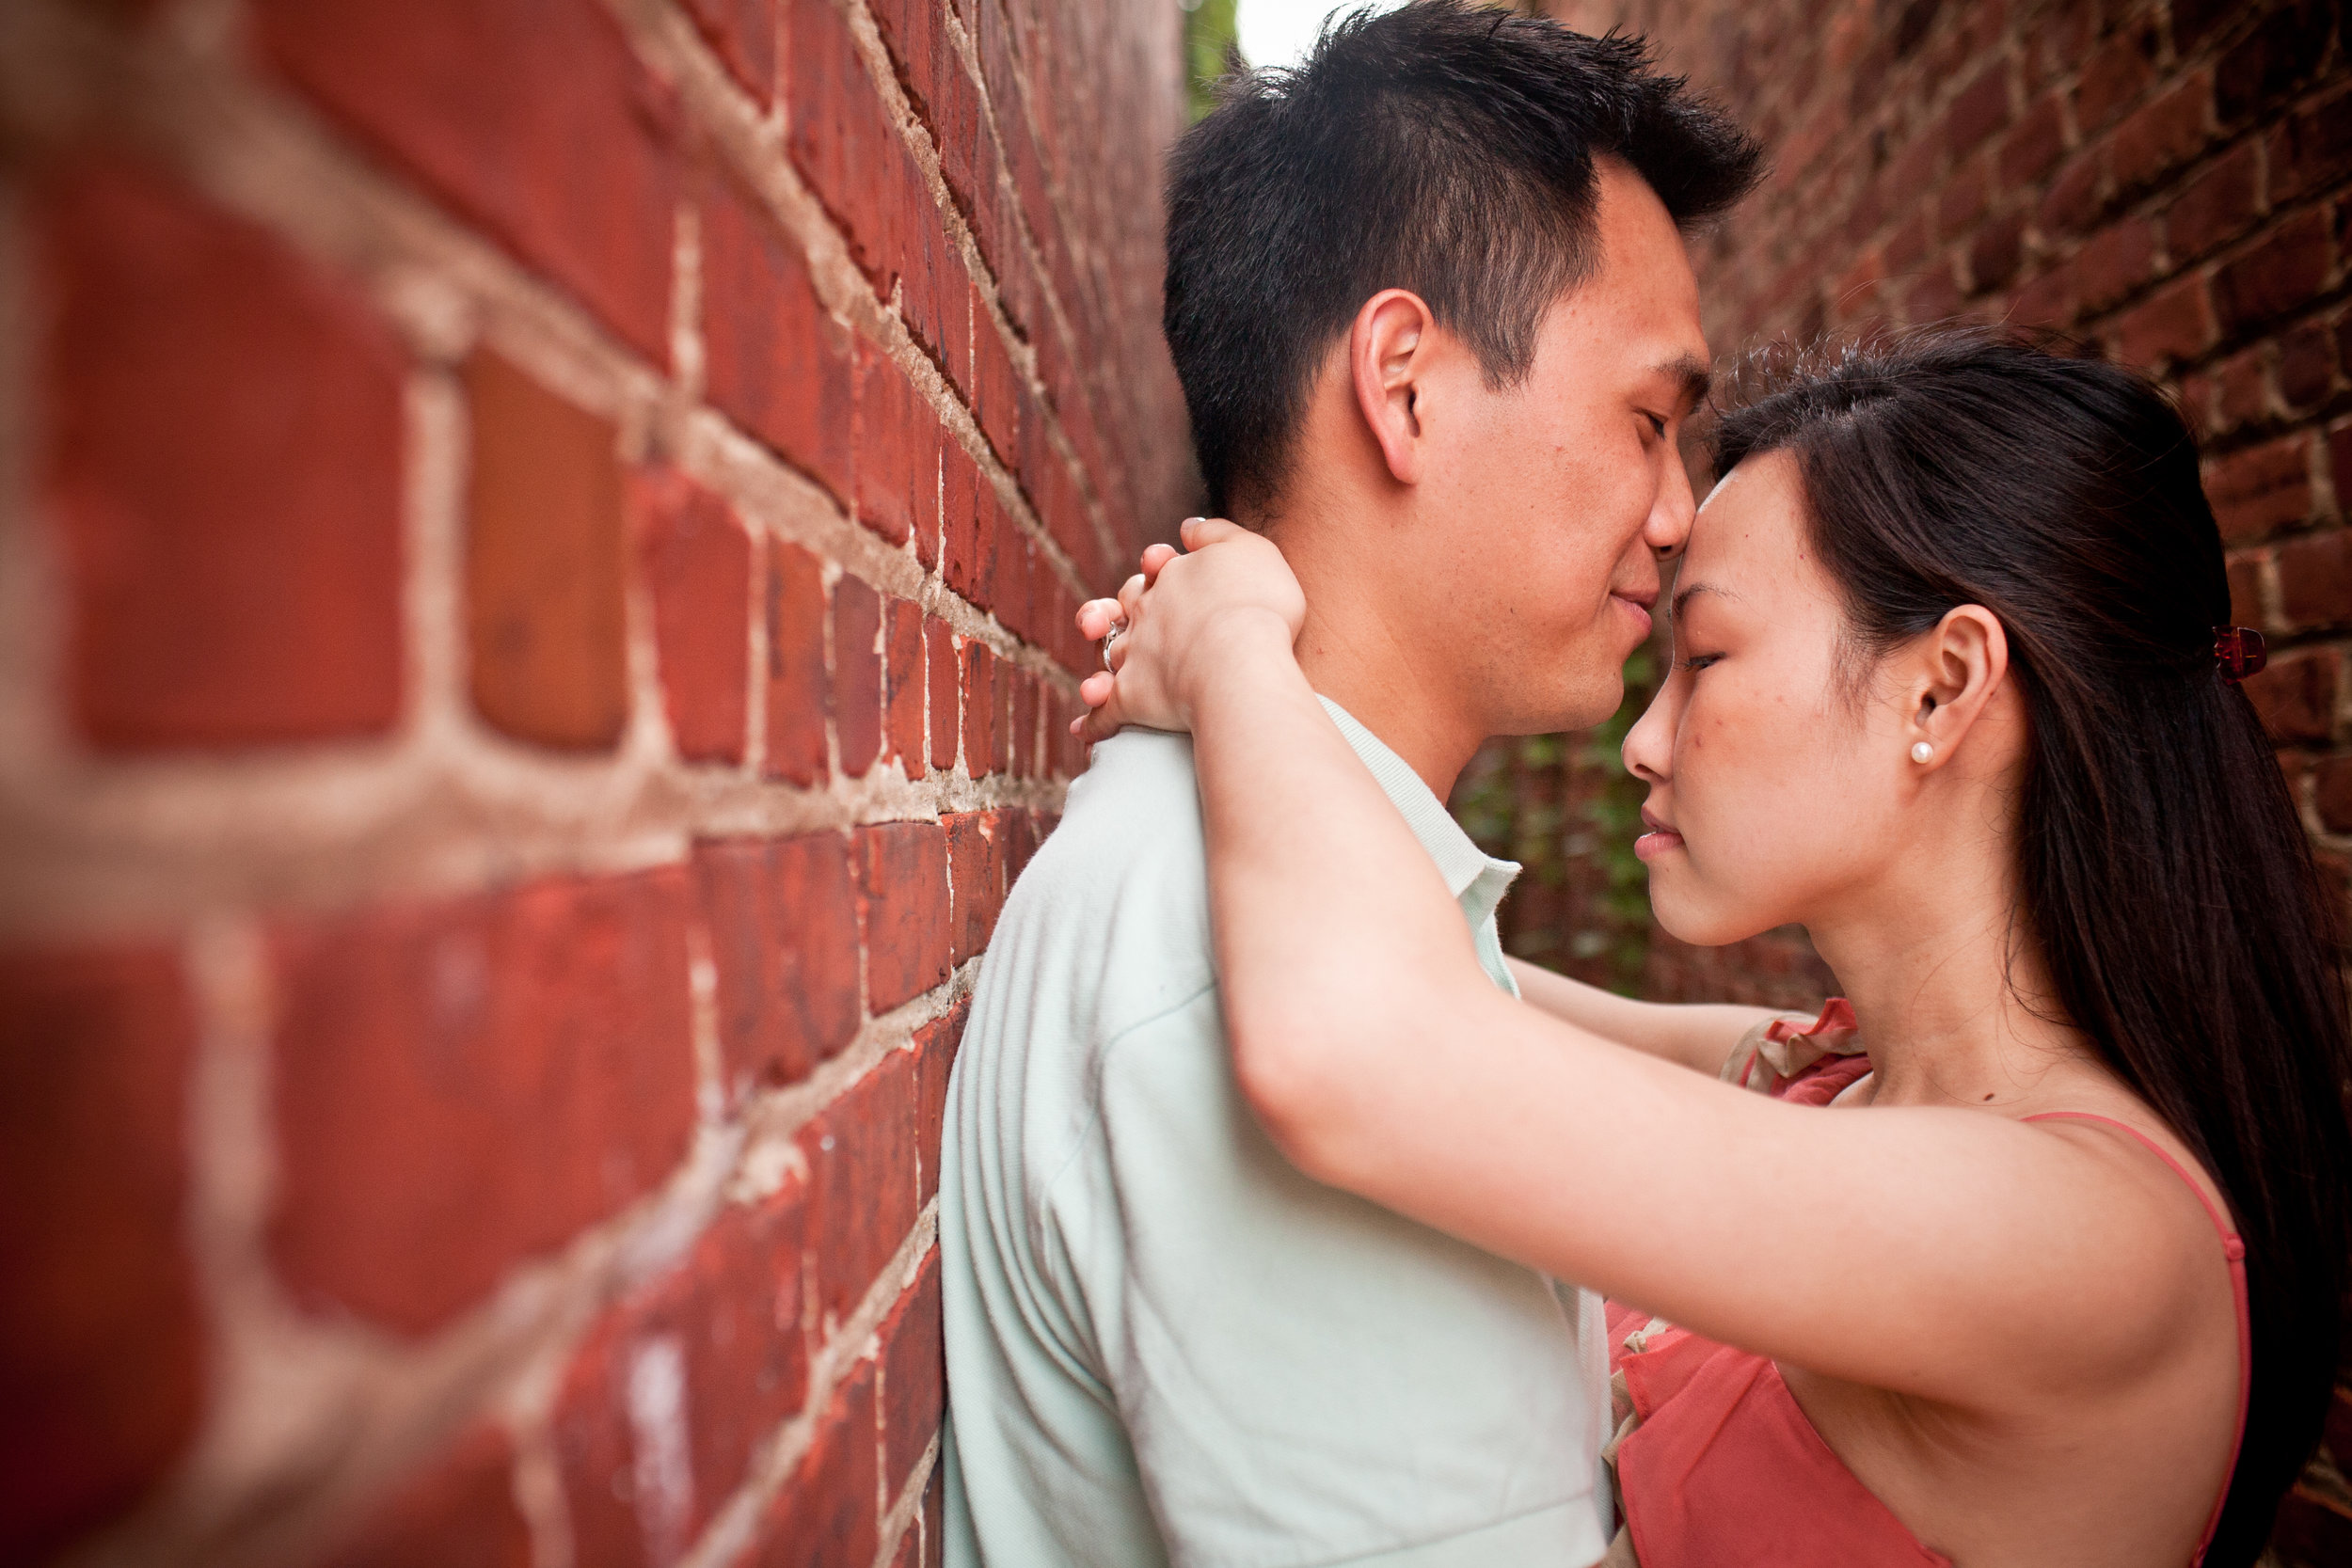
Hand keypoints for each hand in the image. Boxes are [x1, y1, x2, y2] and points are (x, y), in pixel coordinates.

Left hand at [1071, 517, 1305, 742]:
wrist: (1240, 656)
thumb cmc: (1255, 602)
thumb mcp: (1249, 549)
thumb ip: (1217, 534)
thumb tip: (1188, 527)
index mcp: (1172, 581)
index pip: (1153, 574)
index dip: (1154, 571)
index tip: (1161, 567)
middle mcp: (1146, 616)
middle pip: (1119, 612)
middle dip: (1106, 614)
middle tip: (1104, 620)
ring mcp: (1134, 658)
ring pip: (1108, 660)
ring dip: (1097, 671)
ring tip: (1091, 686)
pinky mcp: (1131, 699)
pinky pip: (1106, 713)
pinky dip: (1094, 722)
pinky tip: (1083, 730)